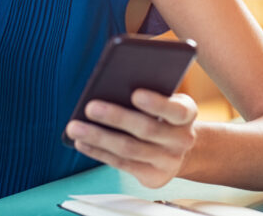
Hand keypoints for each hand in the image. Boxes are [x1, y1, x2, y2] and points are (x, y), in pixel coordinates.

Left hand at [65, 89, 197, 187]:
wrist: (178, 148)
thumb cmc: (162, 114)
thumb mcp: (164, 98)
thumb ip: (147, 91)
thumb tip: (109, 84)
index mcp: (187, 113)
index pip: (176, 110)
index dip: (157, 103)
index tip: (135, 94)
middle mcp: (182, 139)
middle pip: (147, 129)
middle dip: (116, 118)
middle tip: (90, 107)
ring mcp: (168, 161)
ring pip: (129, 149)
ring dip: (99, 137)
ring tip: (75, 126)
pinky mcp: (153, 177)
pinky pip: (122, 164)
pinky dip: (99, 152)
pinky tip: (81, 141)